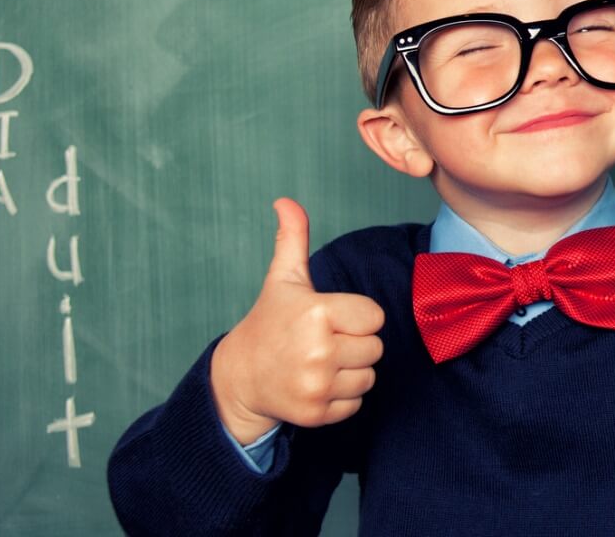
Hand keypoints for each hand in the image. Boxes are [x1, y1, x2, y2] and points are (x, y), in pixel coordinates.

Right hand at [210, 198, 386, 444]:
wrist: (239, 377)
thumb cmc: (270, 322)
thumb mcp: (283, 280)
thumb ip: (293, 239)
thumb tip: (285, 201)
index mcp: (317, 312)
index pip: (374, 316)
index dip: (356, 317)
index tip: (329, 319)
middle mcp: (318, 350)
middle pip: (375, 348)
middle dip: (354, 344)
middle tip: (322, 342)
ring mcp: (316, 385)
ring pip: (369, 376)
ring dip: (350, 371)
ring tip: (320, 363)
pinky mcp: (316, 413)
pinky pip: (356, 403)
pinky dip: (341, 397)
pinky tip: (316, 385)